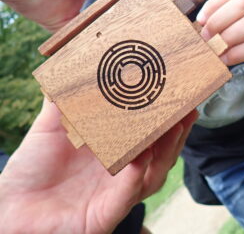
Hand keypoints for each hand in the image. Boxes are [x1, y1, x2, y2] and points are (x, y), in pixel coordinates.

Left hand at [0, 100, 196, 233]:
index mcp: (115, 150)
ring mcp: (115, 193)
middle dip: (177, 133)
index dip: (167, 117)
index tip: (179, 94)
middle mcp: (122, 171)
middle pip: (161, 154)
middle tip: (188, 109)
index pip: (150, 134)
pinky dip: (135, 178)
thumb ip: (63, 99)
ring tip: (174, 127)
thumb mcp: (50, 127)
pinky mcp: (103, 215)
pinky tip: (140, 160)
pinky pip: (125, 196)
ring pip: (152, 175)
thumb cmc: (32, 169)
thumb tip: (70, 65)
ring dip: (165, 152)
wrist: (10, 207)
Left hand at [196, 0, 243, 78]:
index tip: (200, 20)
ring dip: (228, 37)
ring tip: (214, 49)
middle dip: (218, 20)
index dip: (214, 4)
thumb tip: (206, 27)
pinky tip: (227, 59)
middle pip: (242, 4)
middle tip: (205, 36)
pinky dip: (239, 52)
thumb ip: (240, 20)